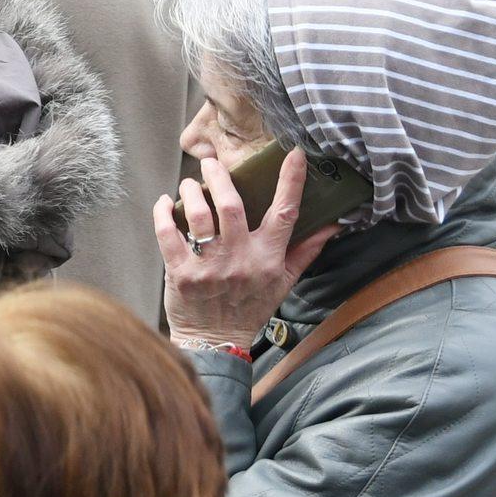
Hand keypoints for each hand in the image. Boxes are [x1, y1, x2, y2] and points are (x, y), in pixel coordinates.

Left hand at [158, 147, 337, 350]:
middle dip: (219, 176)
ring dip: (191, 191)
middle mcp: (241, 259)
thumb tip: (332, 224)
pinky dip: (163, 212)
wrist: (216, 341)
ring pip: (199, 214)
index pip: (285, 214)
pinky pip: (168, 232)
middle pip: (232, 205)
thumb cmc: (250, 308)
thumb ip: (306, 251)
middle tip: (210, 162)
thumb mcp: (284, 282)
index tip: (293, 154)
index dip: (291, 182)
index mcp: (268, 258)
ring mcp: (209, 266)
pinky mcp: (180, 272)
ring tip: (189, 184)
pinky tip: (165, 202)